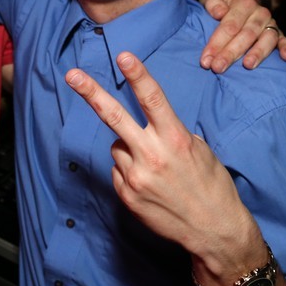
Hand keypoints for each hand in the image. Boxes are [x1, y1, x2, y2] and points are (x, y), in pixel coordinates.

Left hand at [65, 51, 260, 279]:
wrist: (213, 231)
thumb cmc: (212, 186)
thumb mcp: (200, 151)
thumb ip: (172, 134)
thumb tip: (152, 125)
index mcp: (175, 140)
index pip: (152, 99)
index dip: (137, 75)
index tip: (122, 55)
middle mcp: (152, 156)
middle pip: (115, 117)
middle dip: (91, 93)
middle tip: (72, 75)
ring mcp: (136, 177)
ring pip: (117, 147)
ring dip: (129, 149)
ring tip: (155, 168)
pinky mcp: (126, 195)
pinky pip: (118, 170)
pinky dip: (129, 171)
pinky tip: (150, 184)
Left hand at [198, 0, 285, 72]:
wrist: (232, 7)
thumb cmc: (219, 7)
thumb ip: (211, 2)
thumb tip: (219, 12)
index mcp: (243, 3)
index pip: (230, 25)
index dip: (217, 42)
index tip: (205, 60)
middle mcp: (259, 13)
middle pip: (246, 34)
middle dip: (231, 53)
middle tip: (218, 68)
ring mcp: (270, 24)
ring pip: (267, 39)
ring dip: (258, 53)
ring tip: (247, 65)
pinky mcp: (279, 34)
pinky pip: (285, 40)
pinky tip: (285, 58)